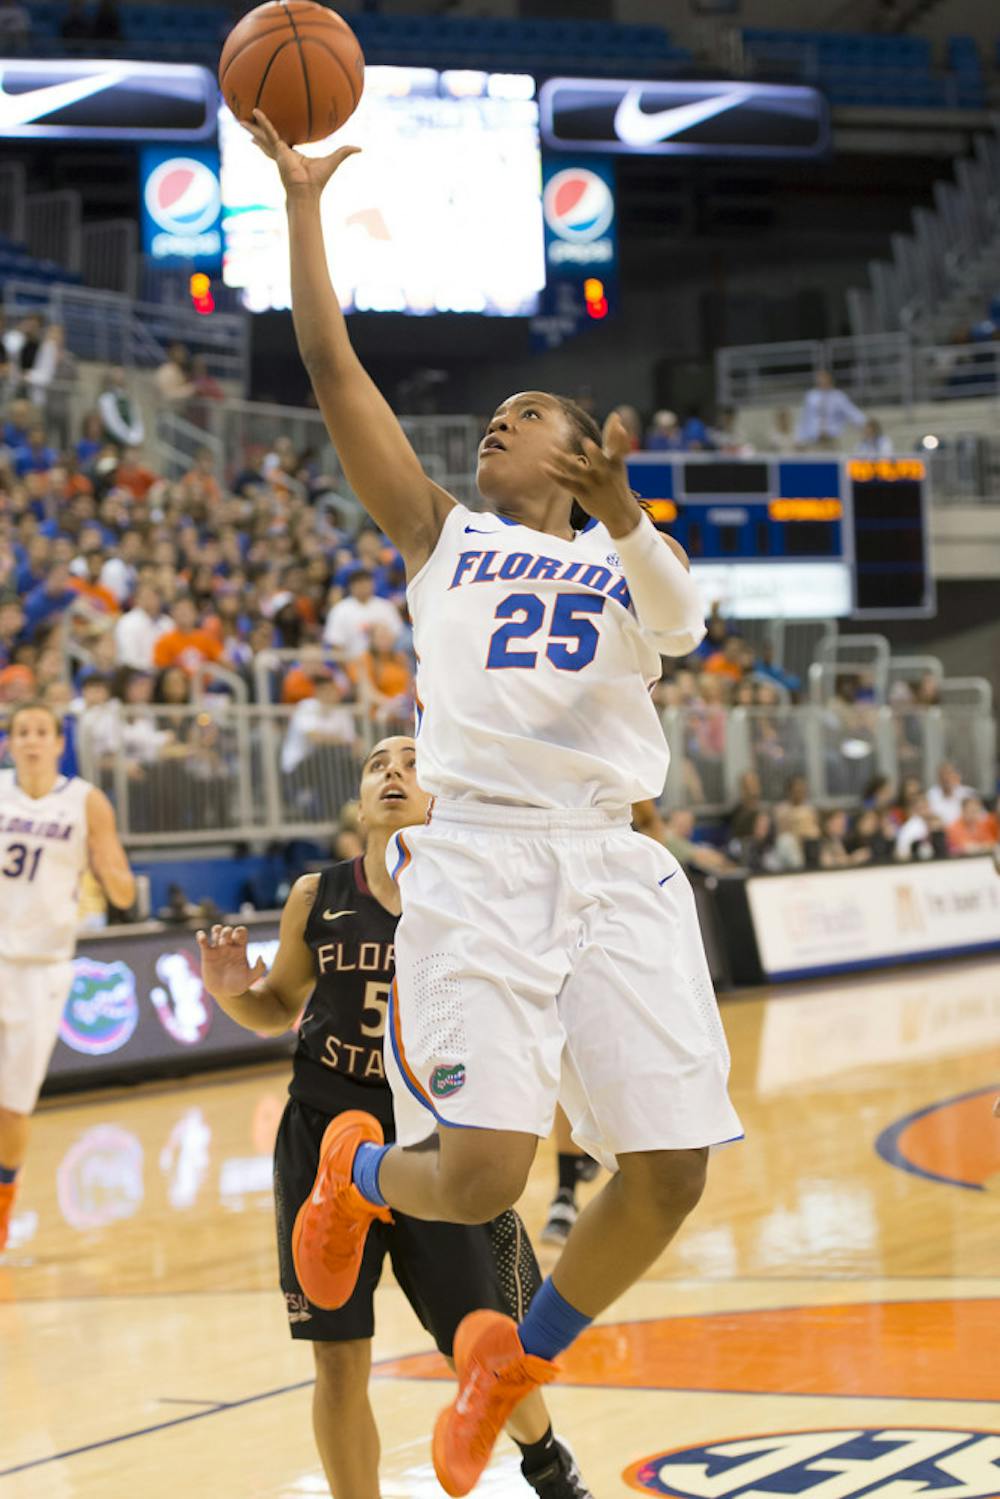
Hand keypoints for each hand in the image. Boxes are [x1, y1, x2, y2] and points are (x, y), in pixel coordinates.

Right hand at [196, 923, 265, 999]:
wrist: (225, 994)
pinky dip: (201, 935)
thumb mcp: (251, 978)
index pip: (241, 931)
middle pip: (228, 929)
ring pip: (216, 930)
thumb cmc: (239, 985)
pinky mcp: (207, 955)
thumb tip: (260, 956)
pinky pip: (202, 940)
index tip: (237, 940)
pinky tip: (202, 938)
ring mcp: (218, 950)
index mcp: (240, 949)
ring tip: (216, 942)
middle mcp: (229, 947)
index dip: (239, 931)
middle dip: (226, 932)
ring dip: (216, 931)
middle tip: (225, 944)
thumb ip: (259, 968)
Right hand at [249, 109, 359, 198]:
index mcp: (291, 155)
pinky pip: (269, 132)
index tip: (270, 133)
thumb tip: (360, 148)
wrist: (307, 192)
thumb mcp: (334, 160)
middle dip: (258, 133)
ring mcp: (278, 152)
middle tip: (247, 124)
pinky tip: (254, 113)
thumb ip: (345, 152)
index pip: (282, 143)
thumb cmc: (318, 181)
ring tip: (240, 120)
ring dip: (252, 129)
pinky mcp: (278, 150)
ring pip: (263, 136)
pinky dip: (262, 123)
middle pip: (267, 140)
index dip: (276, 138)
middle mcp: (282, 154)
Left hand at [541, 411, 640, 536]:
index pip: (618, 447)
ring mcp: (593, 483)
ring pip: (577, 471)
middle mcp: (604, 472)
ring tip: (551, 451)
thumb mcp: (618, 460)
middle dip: (595, 453)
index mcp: (615, 462)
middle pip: (599, 461)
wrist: (619, 512)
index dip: (619, 436)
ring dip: (564, 461)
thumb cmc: (616, 479)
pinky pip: (566, 483)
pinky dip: (555, 475)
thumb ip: (614, 438)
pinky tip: (544, 466)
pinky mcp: (583, 493)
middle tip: (588, 443)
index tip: (618, 423)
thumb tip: (616, 415)